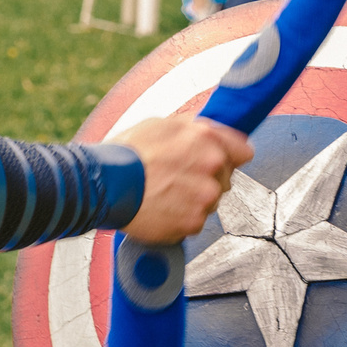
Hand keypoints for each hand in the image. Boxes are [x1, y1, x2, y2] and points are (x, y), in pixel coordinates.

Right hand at [116, 116, 253, 243]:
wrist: (103, 184)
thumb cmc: (126, 153)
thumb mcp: (161, 124)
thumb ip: (193, 129)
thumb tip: (207, 132)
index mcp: (207, 138)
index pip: (243, 151)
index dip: (230, 156)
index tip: (220, 161)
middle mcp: (212, 166)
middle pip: (225, 179)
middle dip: (205, 179)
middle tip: (176, 178)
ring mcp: (205, 197)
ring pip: (209, 202)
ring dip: (192, 201)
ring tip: (163, 194)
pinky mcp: (193, 222)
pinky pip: (194, 222)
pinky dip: (180, 219)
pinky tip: (161, 208)